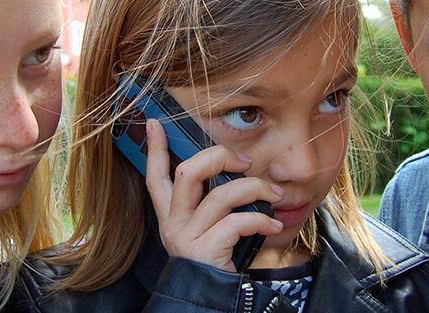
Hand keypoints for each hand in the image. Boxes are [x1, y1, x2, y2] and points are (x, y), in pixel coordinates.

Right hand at [143, 119, 283, 271]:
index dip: (154, 147)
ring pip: (221, 195)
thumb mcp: (205, 228)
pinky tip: (272, 225)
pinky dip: (261, 220)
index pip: (155, 175)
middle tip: (245, 162)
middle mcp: (173, 223)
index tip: (154, 121)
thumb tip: (236, 169)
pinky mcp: (206, 250)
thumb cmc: (215, 258)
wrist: (209, 298)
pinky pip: (237, 223)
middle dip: (220, 157)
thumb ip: (210, 203)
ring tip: (274, 195)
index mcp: (170, 214)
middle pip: (188, 172)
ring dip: (255, 189)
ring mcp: (187, 237)